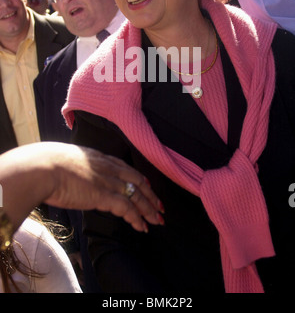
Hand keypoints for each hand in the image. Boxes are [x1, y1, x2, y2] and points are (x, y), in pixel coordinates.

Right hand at [0, 142, 163, 233]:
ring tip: (157, 221)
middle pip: (138, 181)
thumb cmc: (48, 164)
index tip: (148, 187)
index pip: (127, 169)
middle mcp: (108, 168)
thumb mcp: (69, 159)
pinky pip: (127, 208)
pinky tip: (142, 227)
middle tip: (160, 207)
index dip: (139, 180)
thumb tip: (77, 176)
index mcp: (100, 157)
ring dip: (149, 210)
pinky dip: (137, 218)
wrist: (43, 168)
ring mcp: (108, 181)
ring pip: (137, 196)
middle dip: (151, 196)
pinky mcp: (103, 195)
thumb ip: (80, 167)